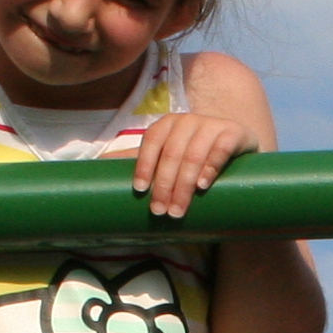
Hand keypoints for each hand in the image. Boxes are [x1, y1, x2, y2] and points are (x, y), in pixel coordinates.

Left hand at [132, 109, 261, 218]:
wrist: (237, 152)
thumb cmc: (194, 157)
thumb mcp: (167, 156)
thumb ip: (138, 160)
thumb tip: (95, 165)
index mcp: (167, 124)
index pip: (151, 142)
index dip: (144, 165)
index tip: (139, 191)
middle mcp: (188, 120)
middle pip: (171, 153)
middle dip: (164, 185)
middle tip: (160, 212)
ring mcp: (213, 124)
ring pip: (194, 154)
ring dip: (184, 184)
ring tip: (178, 210)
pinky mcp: (235, 133)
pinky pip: (221, 148)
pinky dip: (211, 166)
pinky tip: (203, 185)